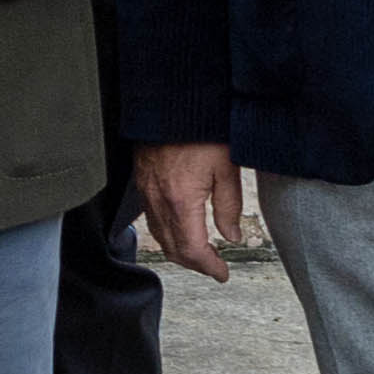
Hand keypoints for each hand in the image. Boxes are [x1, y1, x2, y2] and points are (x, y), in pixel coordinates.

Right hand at [132, 139, 239, 284]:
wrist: (171, 100)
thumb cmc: (201, 129)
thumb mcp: (227, 168)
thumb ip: (229, 207)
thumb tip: (231, 236)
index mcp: (181, 201)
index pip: (193, 249)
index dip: (209, 266)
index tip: (222, 273)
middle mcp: (158, 200)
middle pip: (172, 248)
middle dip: (194, 263)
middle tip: (214, 267)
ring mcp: (146, 191)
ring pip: (158, 235)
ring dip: (179, 250)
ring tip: (200, 252)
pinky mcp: (141, 181)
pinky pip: (150, 218)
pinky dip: (165, 233)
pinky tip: (179, 229)